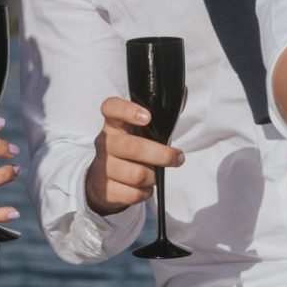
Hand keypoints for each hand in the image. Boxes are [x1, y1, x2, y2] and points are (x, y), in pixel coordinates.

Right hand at [84, 96, 184, 215]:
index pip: (111, 108)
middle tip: (177, 157)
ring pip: (136, 174)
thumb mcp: (140, 132)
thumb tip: (184, 92)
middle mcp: (105, 142)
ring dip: (153, 177)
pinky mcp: (104, 189)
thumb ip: (160, 117)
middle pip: (131, 147)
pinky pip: (133, 194)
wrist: (102, 180)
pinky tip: (144, 187)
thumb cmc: (130, 150)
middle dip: (161, 154)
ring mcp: (102, 166)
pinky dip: (145, 192)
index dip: (127, 110)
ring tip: (156, 175)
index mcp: (114, 124)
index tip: (147, 117)